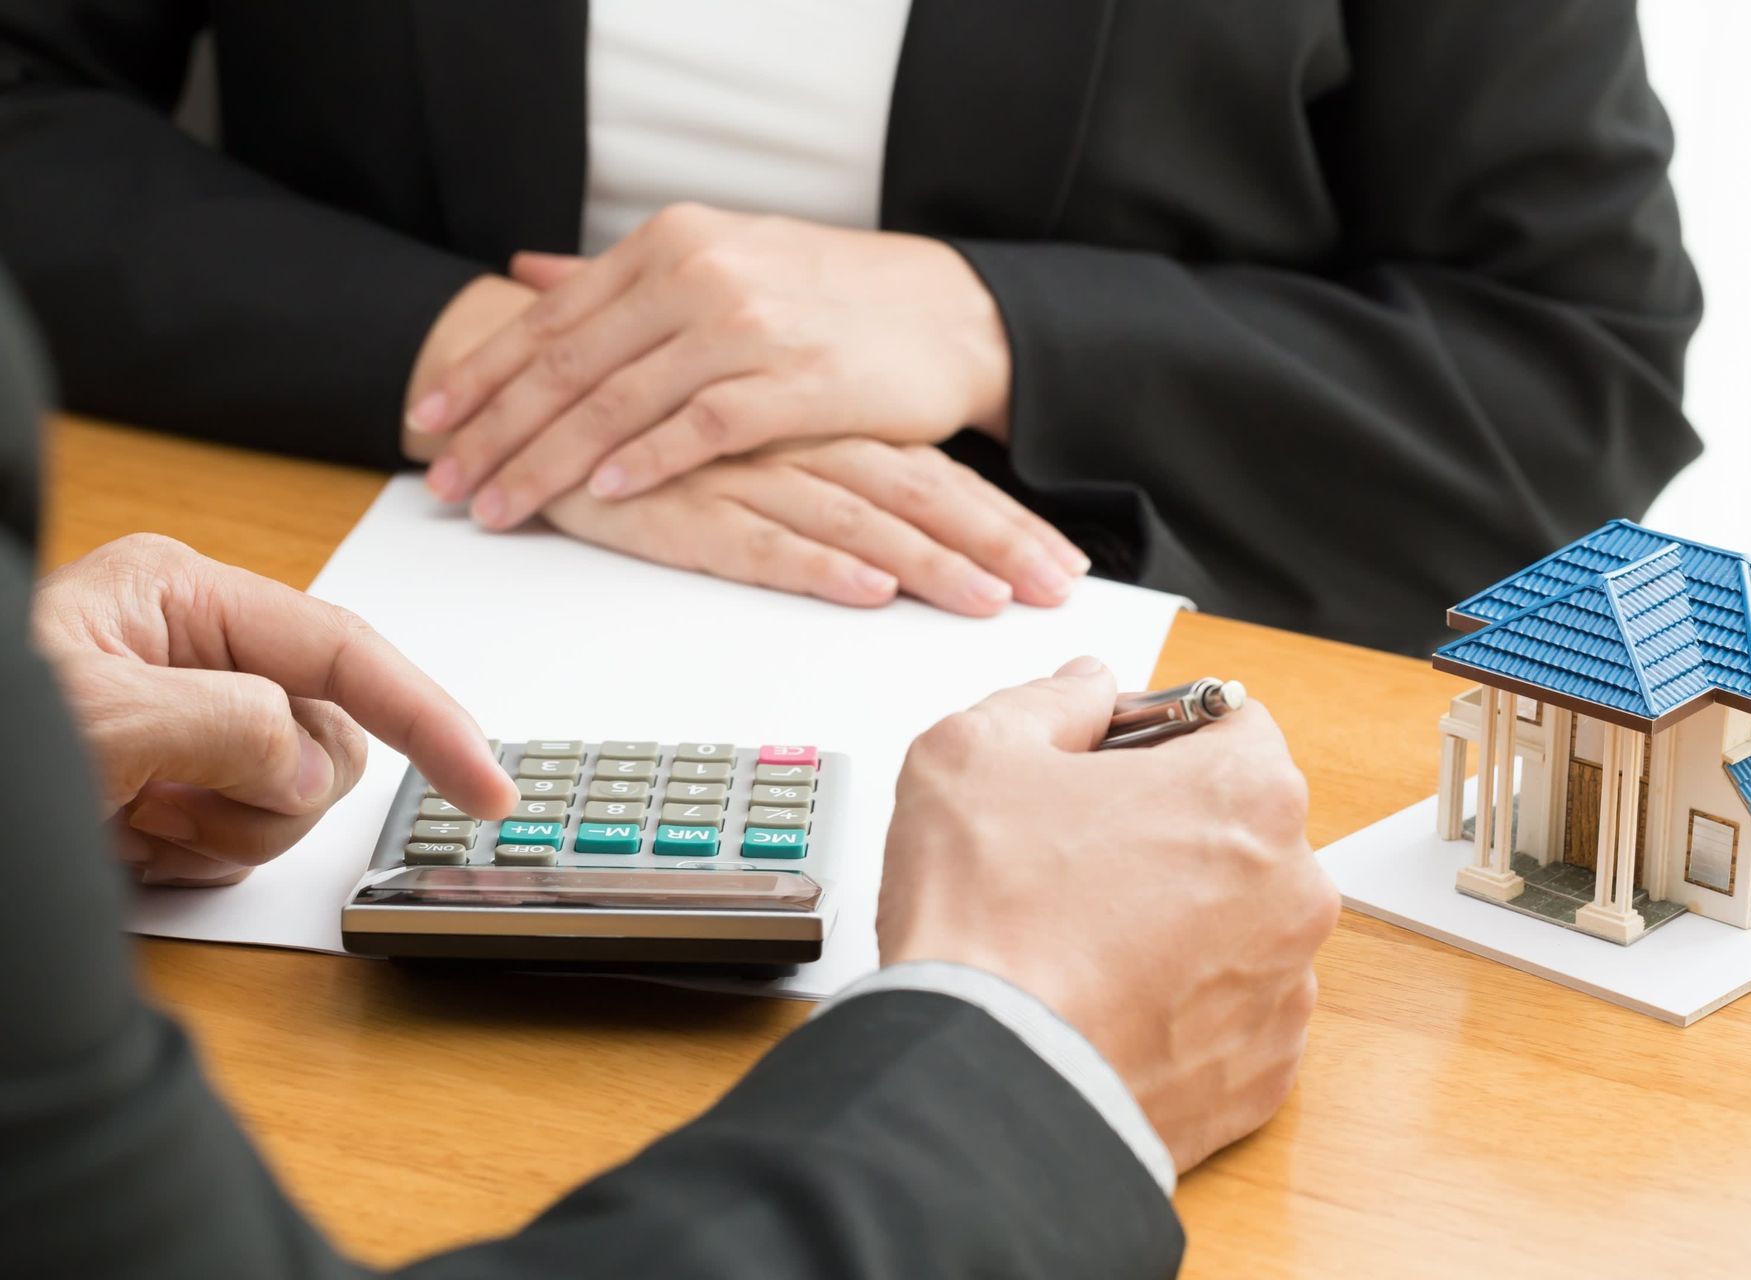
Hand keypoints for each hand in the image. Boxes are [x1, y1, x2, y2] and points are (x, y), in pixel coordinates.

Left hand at [33, 535, 517, 884]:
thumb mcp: (104, 720)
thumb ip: (236, 722)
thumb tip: (308, 758)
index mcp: (183, 596)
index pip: (347, 652)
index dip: (429, 720)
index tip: (485, 789)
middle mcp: (194, 651)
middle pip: (326, 734)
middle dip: (270, 790)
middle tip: (181, 807)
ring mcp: (184, 722)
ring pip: (290, 793)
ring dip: (224, 829)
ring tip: (138, 823)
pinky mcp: (168, 782)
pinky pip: (240, 835)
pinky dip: (193, 855)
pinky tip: (127, 842)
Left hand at [406, 203, 1011, 529]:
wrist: (949, 313)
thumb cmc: (832, 295)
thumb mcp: (721, 256)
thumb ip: (620, 275)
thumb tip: (528, 270)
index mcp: (671, 243)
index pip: (552, 315)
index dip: (482, 370)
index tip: (426, 416)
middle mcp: (697, 274)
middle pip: (569, 363)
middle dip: (495, 428)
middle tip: (443, 479)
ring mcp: (744, 328)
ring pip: (618, 402)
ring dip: (548, 460)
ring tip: (498, 506)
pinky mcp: (791, 384)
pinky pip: (699, 429)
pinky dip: (644, 461)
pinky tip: (601, 493)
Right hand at [545, 439, 1088, 613]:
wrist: (536, 390)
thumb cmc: (661, 429)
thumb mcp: (761, 443)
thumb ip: (832, 471)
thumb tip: (909, 529)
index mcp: (822, 424)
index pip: (935, 473)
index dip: (1003, 520)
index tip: (1065, 567)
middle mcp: (795, 442)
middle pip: (917, 494)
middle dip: (994, 546)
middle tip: (1056, 590)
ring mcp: (740, 474)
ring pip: (853, 518)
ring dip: (927, 561)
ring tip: (987, 599)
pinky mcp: (681, 509)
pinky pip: (758, 540)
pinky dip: (815, 564)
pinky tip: (865, 587)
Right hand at [877, 658, 1338, 1171]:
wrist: (986, 1079)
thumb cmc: (988, 921)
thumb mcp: (976, 751)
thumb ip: (1050, 701)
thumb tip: (1084, 690)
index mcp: (1248, 795)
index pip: (1232, 722)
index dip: (1159, 727)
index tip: (1107, 753)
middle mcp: (1294, 891)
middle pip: (1238, 825)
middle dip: (1168, 825)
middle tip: (1075, 847)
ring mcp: (1285, 989)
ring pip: (1236, 921)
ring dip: (1178, 916)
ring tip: (1081, 935)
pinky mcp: (1262, 1073)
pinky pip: (1229, 1012)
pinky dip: (1180, 1002)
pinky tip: (1105, 998)